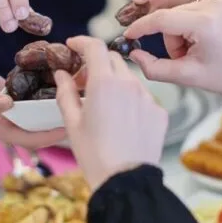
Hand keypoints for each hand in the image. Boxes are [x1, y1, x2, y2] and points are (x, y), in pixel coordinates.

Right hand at [0, 41, 65, 148]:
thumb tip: (8, 104)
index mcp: (0, 128)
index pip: (32, 139)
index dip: (51, 137)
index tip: (71, 128)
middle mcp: (7, 121)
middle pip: (38, 129)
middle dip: (57, 125)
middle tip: (81, 113)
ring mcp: (9, 107)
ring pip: (36, 114)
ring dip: (52, 110)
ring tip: (74, 99)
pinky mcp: (10, 92)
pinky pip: (30, 98)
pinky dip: (43, 94)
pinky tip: (58, 83)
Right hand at [54, 36, 167, 191]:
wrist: (126, 181)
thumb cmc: (94, 154)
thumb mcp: (72, 123)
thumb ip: (66, 92)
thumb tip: (61, 74)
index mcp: (104, 83)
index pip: (94, 47)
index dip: (82, 42)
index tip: (73, 46)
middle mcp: (129, 84)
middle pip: (112, 59)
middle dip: (97, 64)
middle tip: (83, 82)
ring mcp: (148, 97)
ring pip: (129, 78)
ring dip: (115, 82)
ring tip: (103, 105)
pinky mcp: (160, 112)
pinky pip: (143, 97)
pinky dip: (131, 100)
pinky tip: (122, 120)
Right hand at [124, 0, 221, 99]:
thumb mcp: (188, 76)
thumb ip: (155, 68)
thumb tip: (133, 54)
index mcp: (206, 22)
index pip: (161, 19)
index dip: (141, 27)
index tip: (127, 35)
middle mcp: (216, 3)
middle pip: (171, 15)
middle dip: (170, 38)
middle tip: (183, 58)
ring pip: (182, 10)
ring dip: (182, 30)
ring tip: (197, 50)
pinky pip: (196, 6)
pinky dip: (194, 22)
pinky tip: (206, 39)